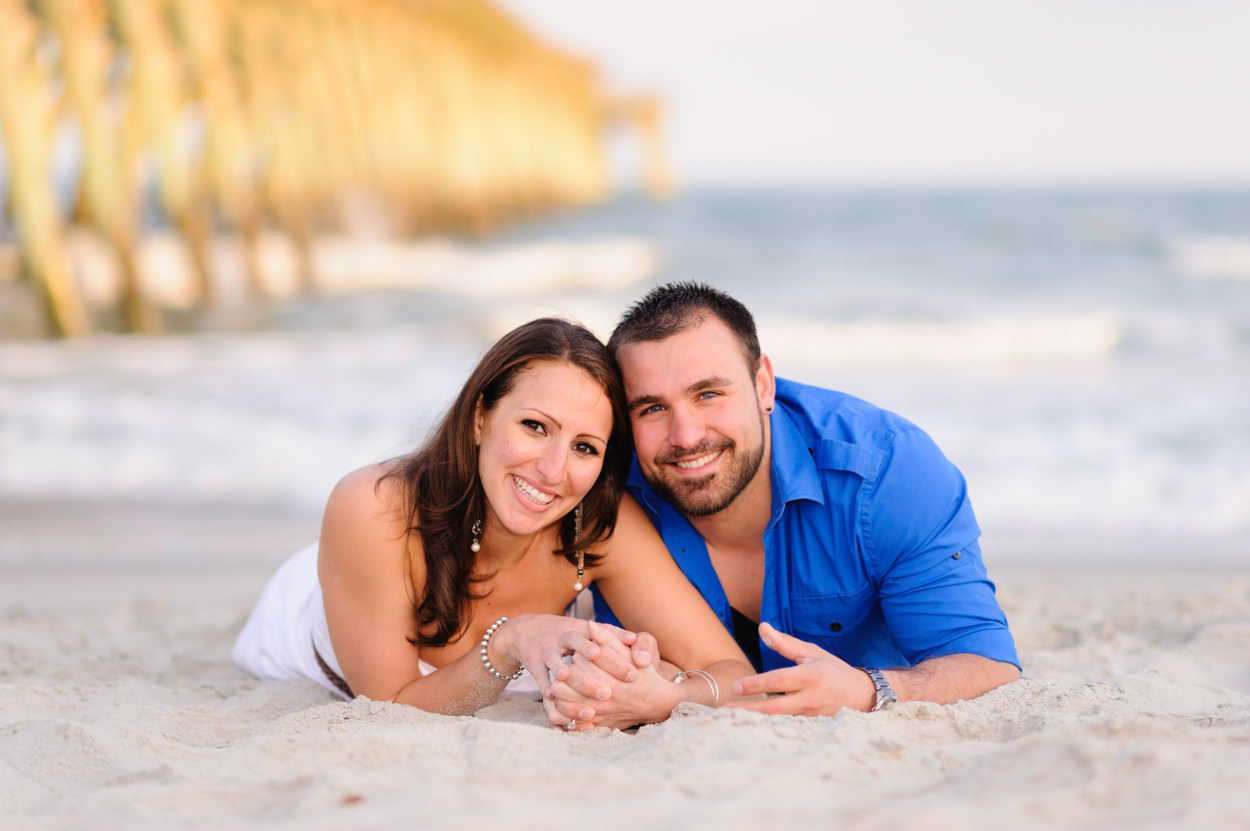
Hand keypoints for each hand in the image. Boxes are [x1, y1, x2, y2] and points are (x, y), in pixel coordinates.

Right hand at [499, 616, 639, 700]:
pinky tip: (551, 695)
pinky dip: (544, 684)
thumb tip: (636, 639)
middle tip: (608, 690)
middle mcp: (565, 636)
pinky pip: (538, 674)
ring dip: (565, 673)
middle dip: (592, 666)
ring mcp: (548, 648)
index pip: (604, 638)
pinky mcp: (533, 661)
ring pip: (557, 662)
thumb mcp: (587, 630)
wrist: (526, 630)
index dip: (618, 654)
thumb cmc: (567, 634)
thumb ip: (611, 635)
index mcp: (583, 629)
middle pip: (580, 646)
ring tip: (574, 684)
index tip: (634, 673)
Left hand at [543, 625, 671, 729]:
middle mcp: (604, 697)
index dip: (577, 654)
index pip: (579, 661)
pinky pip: (571, 722)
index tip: (579, 652)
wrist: (657, 703)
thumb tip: (590, 624)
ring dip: (559, 693)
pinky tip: (563, 702)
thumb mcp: (631, 653)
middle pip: (569, 681)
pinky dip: (563, 713)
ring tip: (560, 684)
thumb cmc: (644, 674)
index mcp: (610, 677)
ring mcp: (599, 713)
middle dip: (564, 672)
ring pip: (564, 703)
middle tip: (566, 667)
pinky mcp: (597, 725)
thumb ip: (609, 638)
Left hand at [724, 622, 875, 715]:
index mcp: (809, 676)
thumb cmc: (833, 670)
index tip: (736, 686)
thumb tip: (763, 627)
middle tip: (726, 709)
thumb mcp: (811, 652)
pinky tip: (753, 729)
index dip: (756, 684)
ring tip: (732, 720)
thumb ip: (785, 643)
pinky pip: (788, 728)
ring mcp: (812, 716)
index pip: (778, 681)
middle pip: (775, 708)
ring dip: (756, 721)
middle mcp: (810, 698)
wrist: (862, 695)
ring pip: (779, 720)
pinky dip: (770, 728)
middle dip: (749, 709)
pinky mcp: (813, 727)